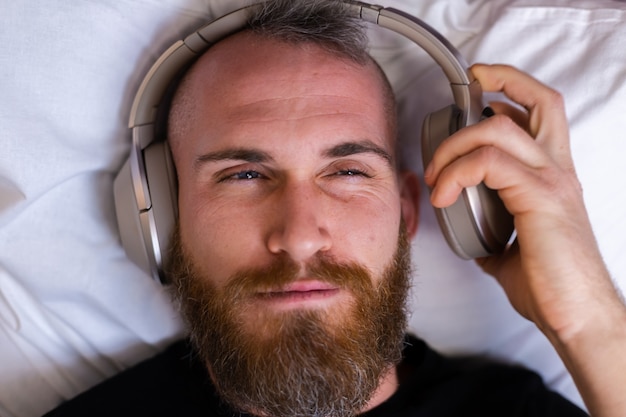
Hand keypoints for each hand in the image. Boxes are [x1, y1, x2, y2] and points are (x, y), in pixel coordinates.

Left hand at [424, 64, 625, 415]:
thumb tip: (473, 239)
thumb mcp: (512, 253)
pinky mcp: (540, 197)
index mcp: (552, 176)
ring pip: (500, 129)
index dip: (513, 91)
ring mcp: (551, 180)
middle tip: (461, 94)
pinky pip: (488, 164)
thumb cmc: (550, 285)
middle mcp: (557, 170)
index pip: (541, 114)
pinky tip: (443, 196)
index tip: (480, 88)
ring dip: (456, 144)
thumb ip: (494, 236)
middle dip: (500, 81)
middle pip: (540, 100)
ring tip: (436, 174)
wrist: (576, 316)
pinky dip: (457, 172)